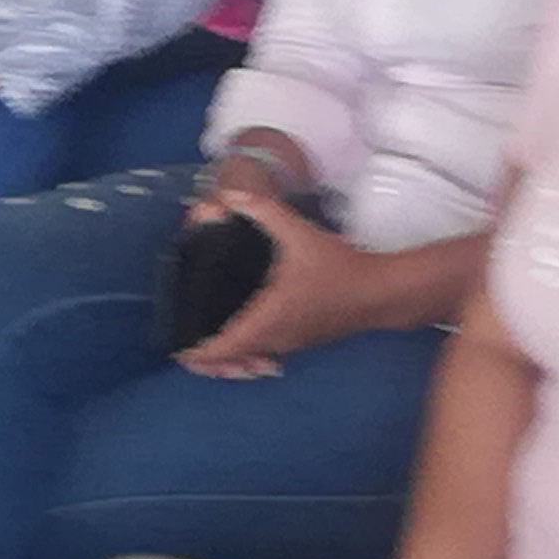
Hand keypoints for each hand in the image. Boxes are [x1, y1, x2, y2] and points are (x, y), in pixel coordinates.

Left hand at [174, 186, 380, 379]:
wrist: (380, 293)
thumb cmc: (339, 267)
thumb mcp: (299, 234)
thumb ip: (264, 211)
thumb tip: (230, 195)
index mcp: (268, 319)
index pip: (224, 347)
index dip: (198, 353)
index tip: (178, 351)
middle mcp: (275, 339)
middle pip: (232, 362)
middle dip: (207, 360)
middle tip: (185, 348)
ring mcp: (289, 344)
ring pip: (250, 361)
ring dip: (228, 360)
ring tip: (207, 346)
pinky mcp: (301, 342)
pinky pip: (265, 354)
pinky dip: (248, 354)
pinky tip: (244, 341)